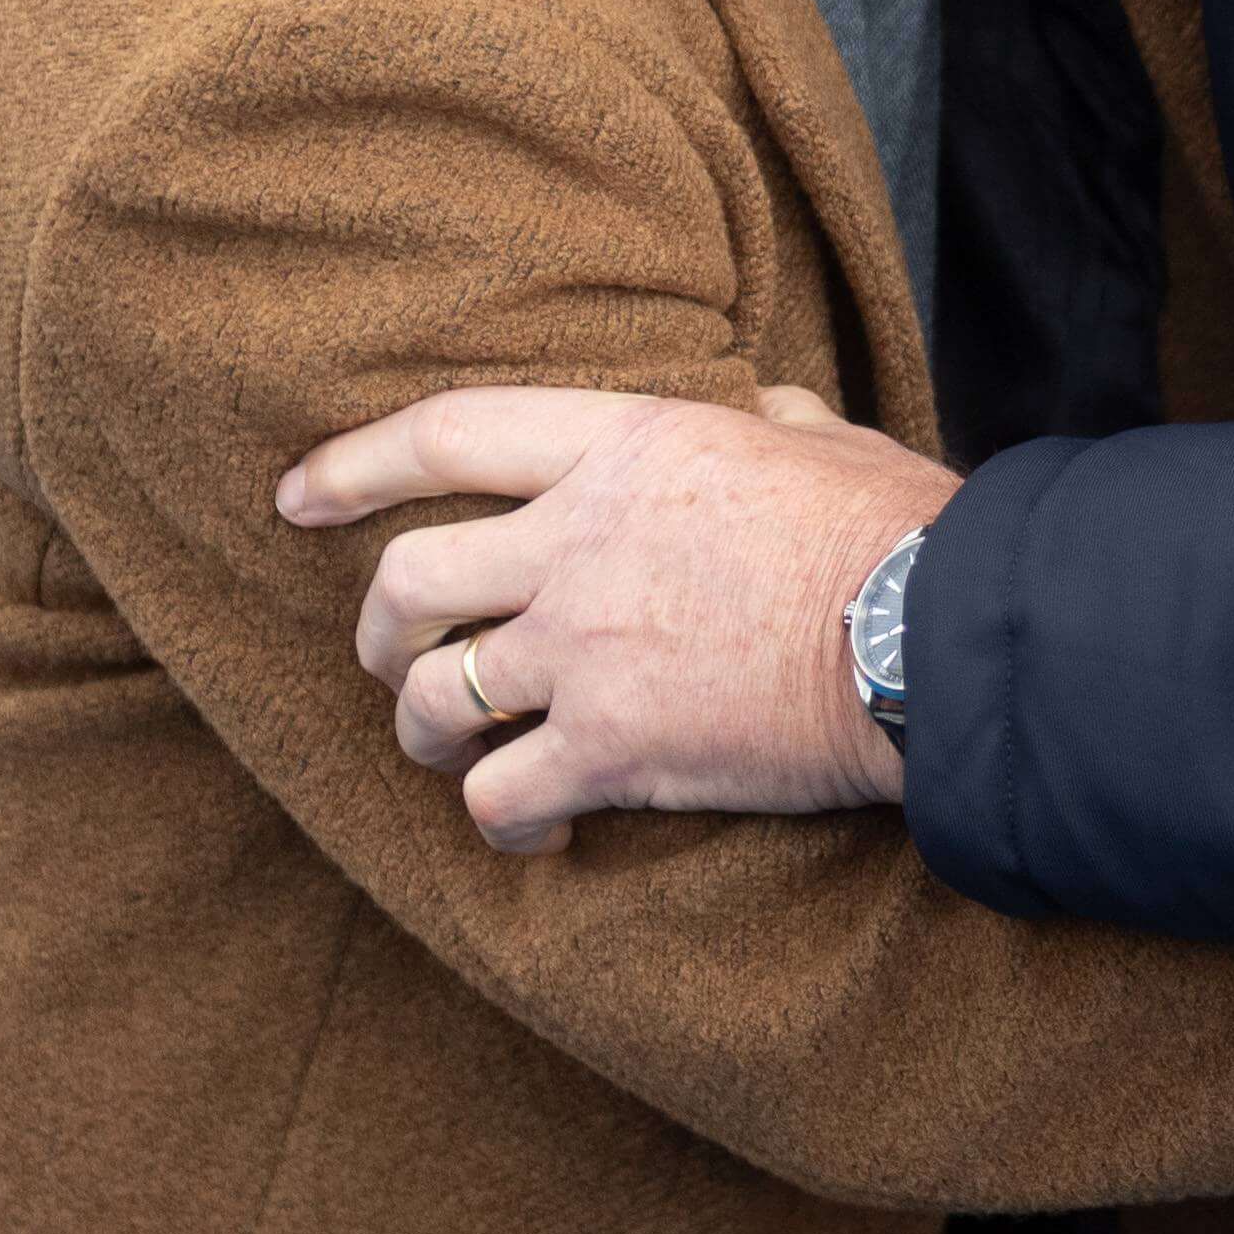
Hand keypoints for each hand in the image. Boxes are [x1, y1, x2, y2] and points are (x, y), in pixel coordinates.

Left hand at [281, 382, 944, 854]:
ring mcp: (584, 648)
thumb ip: (769, 418)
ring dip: (426, 733)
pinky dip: (504, 820)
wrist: (936, 639)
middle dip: (376, 633)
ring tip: (453, 752)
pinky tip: (539, 826)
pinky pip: (500, 797)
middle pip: (406, 584)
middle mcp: (578, 541)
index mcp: (624, 445)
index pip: (448, 434)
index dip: (354, 464)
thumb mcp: (825, 440)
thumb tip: (766, 407)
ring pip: (433, 700)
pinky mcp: (611, 747)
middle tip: (389, 660)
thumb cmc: (899, 534)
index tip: (296, 496)